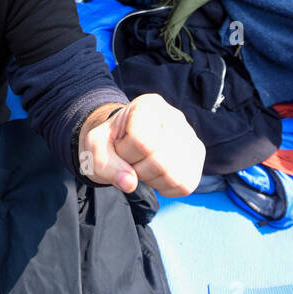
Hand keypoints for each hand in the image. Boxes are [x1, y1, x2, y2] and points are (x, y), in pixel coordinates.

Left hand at [78, 94, 203, 196]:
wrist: (124, 140)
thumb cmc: (110, 141)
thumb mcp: (95, 148)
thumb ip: (104, 164)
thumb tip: (129, 183)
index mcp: (148, 106)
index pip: (142, 141)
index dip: (125, 153)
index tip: (120, 146)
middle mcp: (175, 116)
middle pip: (160, 161)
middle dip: (137, 169)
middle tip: (131, 160)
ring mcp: (190, 135)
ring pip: (175, 176)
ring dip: (152, 180)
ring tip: (143, 166)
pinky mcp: (197, 154)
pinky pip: (186, 185)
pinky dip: (167, 187)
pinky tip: (156, 175)